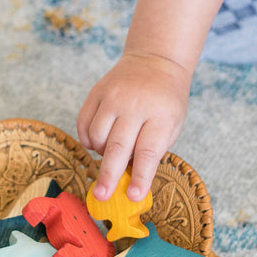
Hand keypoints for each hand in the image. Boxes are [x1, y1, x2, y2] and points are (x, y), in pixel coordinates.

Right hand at [77, 52, 189, 202]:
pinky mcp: (97, 91)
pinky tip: (97, 141)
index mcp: (161, 115)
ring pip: (97, 135)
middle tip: (101, 195)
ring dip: (100, 152)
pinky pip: (84, 123)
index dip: (141, 176)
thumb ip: (153, 149)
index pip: (148, 151)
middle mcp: (135, 104)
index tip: (133, 195)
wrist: (155, 60)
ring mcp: (113, 96)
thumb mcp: (172, 124)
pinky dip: (87, 139)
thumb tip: (129, 178)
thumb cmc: (166, 101)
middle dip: (109, 174)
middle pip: (118, 146)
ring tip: (110, 152)